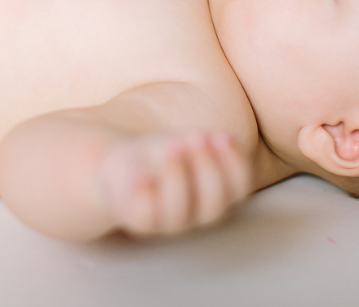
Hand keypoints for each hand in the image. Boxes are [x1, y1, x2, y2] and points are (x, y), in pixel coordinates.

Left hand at [97, 131, 251, 236]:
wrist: (119, 162)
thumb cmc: (160, 153)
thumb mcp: (187, 142)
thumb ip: (205, 143)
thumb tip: (221, 138)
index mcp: (214, 194)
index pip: (238, 189)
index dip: (235, 164)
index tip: (221, 136)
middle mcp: (195, 213)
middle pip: (214, 204)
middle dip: (208, 168)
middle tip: (194, 138)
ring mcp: (167, 221)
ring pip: (180, 212)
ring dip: (178, 176)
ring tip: (171, 146)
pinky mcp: (139, 219)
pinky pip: (146, 215)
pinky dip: (147, 194)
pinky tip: (144, 175)